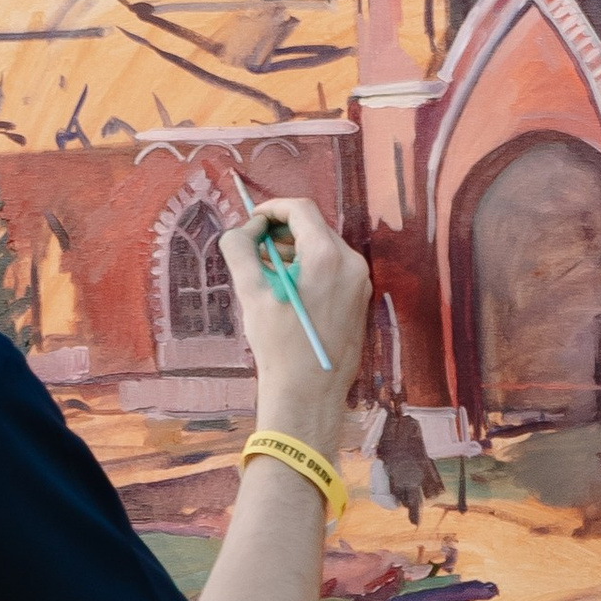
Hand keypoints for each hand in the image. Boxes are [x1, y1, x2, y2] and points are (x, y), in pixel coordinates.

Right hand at [222, 194, 371, 457]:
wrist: (308, 392)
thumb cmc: (278, 344)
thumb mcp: (251, 292)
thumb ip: (240, 250)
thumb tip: (243, 229)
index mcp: (327, 256)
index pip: (300, 210)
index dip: (272, 209)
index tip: (252, 221)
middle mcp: (351, 263)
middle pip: (313, 228)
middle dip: (281, 232)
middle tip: (255, 249)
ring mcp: (360, 281)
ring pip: (324, 248)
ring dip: (294, 251)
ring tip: (267, 271)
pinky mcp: (360, 298)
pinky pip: (334, 268)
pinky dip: (310, 268)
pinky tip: (288, 289)